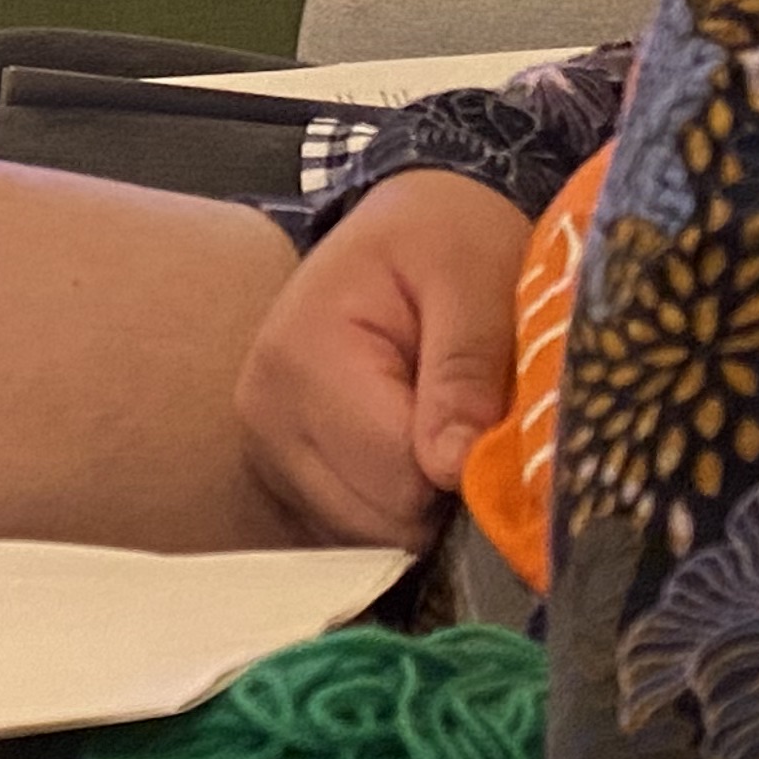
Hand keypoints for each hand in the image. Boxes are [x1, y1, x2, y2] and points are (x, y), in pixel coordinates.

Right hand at [233, 171, 531, 550]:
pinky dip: (395, 501)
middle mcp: (264, 415)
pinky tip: (410, 441)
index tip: (493, 409)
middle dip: (442, 486)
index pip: (400, 480)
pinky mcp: (282, 471)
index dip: (466, 462)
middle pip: (379, 521)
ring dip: (421, 496)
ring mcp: (265, 448)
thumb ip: (466, 368)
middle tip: (466, 409)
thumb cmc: (446, 238)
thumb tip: (454, 468)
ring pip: (367, 536)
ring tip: (436, 416)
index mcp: (301, 361)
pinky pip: (354, 528)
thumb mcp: (474, 278)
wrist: (409, 221)